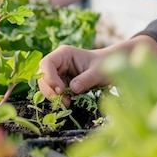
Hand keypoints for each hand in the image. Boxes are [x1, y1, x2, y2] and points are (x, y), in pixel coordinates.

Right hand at [38, 35, 156, 103]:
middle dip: (50, 90)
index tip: (61, 90)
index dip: (49, 78)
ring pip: (47, 87)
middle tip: (65, 101)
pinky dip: (60, 99)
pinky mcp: (63, 84)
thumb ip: (86, 79)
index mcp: (64, 54)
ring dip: (54, 97)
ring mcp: (59, 74)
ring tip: (69, 102)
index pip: (47, 64)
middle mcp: (59, 63)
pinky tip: (70, 102)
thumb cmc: (107, 64)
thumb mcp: (100, 71)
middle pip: (43, 77)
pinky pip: (55, 93)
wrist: (114, 68)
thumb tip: (73, 89)